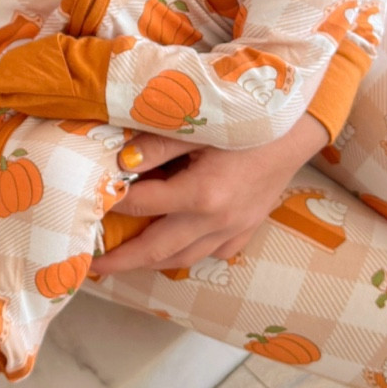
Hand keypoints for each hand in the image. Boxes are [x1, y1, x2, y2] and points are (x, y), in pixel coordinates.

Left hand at [96, 112, 329, 273]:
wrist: (299, 126)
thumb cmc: (247, 120)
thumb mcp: (198, 126)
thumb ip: (156, 144)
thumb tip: (118, 163)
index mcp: (201, 194)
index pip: (141, 205)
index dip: (112, 203)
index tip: (87, 203)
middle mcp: (216, 221)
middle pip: (157, 251)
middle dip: (121, 261)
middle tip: (91, 267)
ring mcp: (234, 229)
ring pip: (184, 259)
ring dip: (151, 263)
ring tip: (125, 263)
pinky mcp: (248, 228)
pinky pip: (213, 254)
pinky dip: (188, 256)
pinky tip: (176, 251)